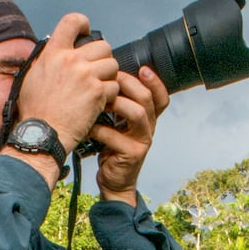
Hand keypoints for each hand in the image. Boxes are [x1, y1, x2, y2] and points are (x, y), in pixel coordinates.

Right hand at [15, 14, 120, 153]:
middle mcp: (70, 60)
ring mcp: (86, 75)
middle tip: (96, 72)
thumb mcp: (32, 76)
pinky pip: (114, 86)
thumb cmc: (35, 110)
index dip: (83, 24)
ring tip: (97, 89)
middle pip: (102, 45)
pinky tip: (98, 103)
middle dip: (103, 59)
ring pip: (112, 65)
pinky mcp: (97, 92)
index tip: (87, 33)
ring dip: (108, 77)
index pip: (72, 21)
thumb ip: (47, 60)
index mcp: (53, 53)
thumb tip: (56, 50)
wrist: (42, 134)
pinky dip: (109, 96)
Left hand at [90, 67, 169, 205]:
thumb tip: (104, 78)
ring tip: (99, 100)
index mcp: (147, 119)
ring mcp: (143, 141)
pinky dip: (99, 129)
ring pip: (138, 113)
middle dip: (128, 84)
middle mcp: (149, 128)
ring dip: (116, 103)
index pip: (160, 97)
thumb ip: (117, 106)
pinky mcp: (132, 154)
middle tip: (110, 78)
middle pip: (147, 99)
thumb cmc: (111, 149)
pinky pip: (116, 136)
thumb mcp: (117, 125)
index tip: (143, 68)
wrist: (113, 181)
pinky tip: (87, 127)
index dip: (156, 82)